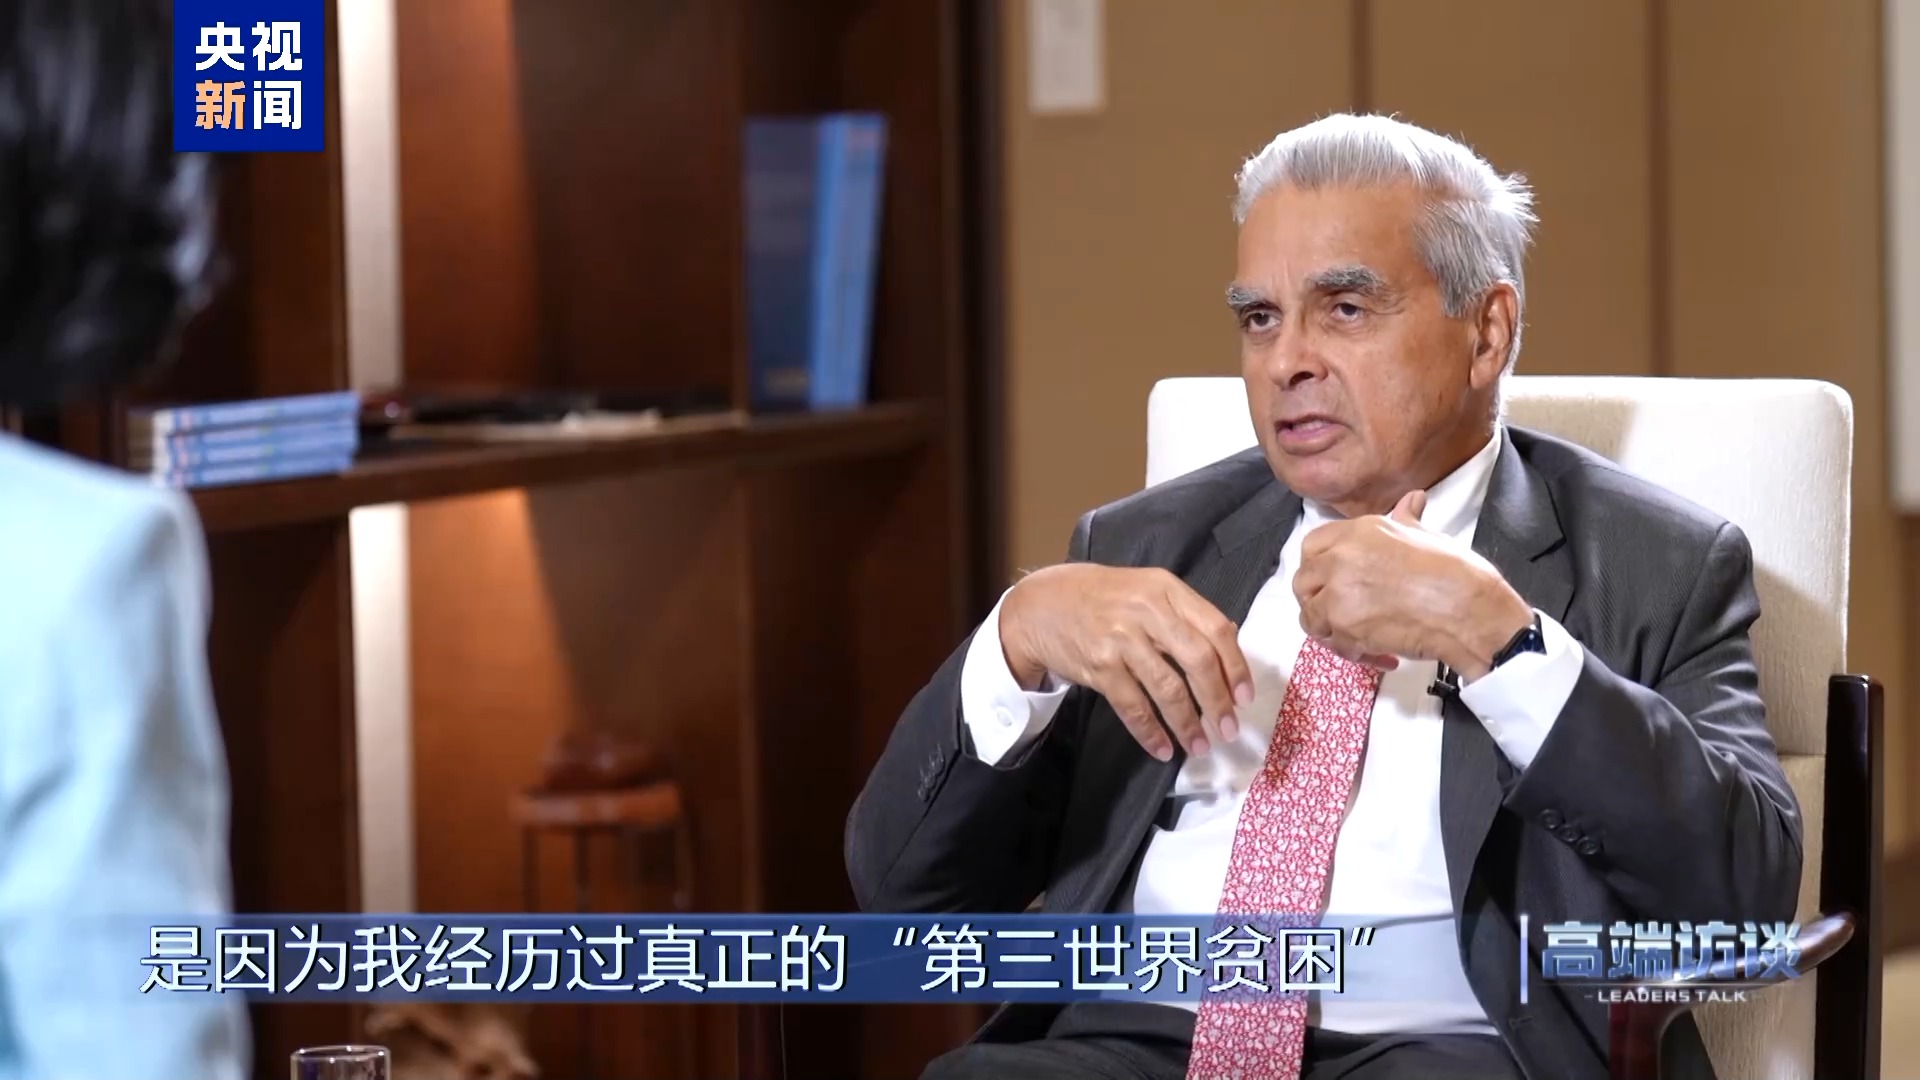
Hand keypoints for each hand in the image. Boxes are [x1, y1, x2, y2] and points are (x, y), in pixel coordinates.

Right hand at [999, 564, 1254, 760]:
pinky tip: (1162, 748)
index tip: (1245, 697)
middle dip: (1218, 701)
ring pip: (1167, 689)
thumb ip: (1185, 616)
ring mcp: (1121, 639)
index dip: (1236, 667)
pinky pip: (1133, 706)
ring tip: (1199, 747)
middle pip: (1198, 661)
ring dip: (1187, 724)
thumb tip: (1228, 660)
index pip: (1216, 629)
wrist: (1044, 604)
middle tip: (1227, 730)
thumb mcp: (1148, 590)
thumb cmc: (1105, 598)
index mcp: (1167, 590)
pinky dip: (1150, 732)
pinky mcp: (1099, 665)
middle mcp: (1147, 611)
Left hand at [1294, 489, 1533, 679]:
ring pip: (1310, 616)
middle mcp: (1341, 557)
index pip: (1312, 545)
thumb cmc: (1456, 574)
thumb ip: (1406, 520)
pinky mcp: (1344, 625)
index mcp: (1359, 531)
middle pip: (1303, 581)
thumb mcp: (1427, 535)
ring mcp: (1338, 592)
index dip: (1318, 566)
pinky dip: (1351, 652)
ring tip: (1361, 637)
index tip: (1332, 581)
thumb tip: (1412, 500)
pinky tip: (1378, 653)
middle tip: (1342, 613)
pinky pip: (1332, 643)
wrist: (1469, 610)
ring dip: (1331, 629)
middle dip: (1318, 600)